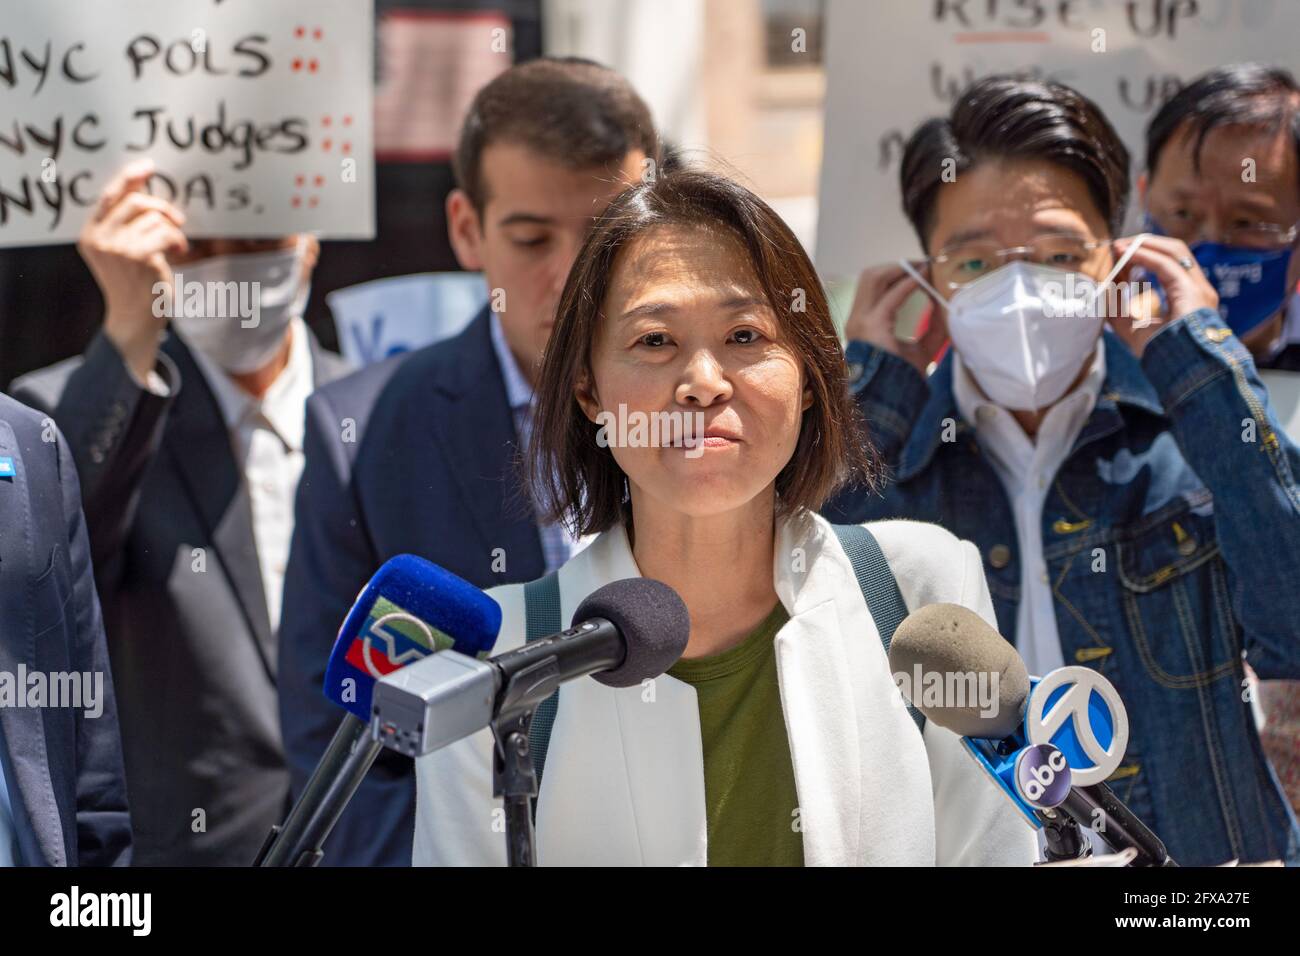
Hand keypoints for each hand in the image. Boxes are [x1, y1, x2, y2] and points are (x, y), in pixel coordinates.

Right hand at [78, 158, 187, 381]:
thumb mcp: (122, 251)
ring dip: (172, 230)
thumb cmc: (134, 283)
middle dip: (161, 207)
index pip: (109, 197)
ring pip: (154, 218)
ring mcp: (117, 247)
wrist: (135, 319)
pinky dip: (178, 240)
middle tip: (177, 220)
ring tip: (176, 246)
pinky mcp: (139, 256)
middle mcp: (99, 239)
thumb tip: (143, 189)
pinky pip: (166, 232)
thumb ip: (127, 223)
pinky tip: (179, 251)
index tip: (147, 166)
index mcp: (90, 235)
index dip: (129, 178)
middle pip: (136, 202)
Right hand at [843, 262, 946, 375]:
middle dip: (896, 265)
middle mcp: (858, 319)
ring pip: (873, 277)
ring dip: (899, 268)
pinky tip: (924, 279)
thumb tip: (946, 305)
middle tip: (922, 264)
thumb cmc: (902, 378)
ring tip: (922, 267)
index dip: (898, 274)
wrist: (891, 400)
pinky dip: (909, 283)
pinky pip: (891, 295)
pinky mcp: (871, 325)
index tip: (922, 270)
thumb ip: (932, 328)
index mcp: (864, 323)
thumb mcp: (922, 348)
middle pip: (870, 276)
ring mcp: (861, 321)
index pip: (875, 287)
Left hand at [1110, 234, 1217, 357]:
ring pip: (1175, 251)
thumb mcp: (1129, 325)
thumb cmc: (1159, 353)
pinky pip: (1167, 264)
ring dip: (1145, 245)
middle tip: (1116, 245)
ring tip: (1119, 247)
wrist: (1180, 370)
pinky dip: (1145, 256)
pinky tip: (1126, 255)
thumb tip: (1103, 285)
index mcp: (1187, 295)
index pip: (1167, 264)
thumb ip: (1117, 305)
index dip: (1142, 256)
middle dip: (1144, 244)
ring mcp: (1198, 287)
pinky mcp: (1193, 291)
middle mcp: (1197, 288)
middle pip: (1173, 252)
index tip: (1117, 254)